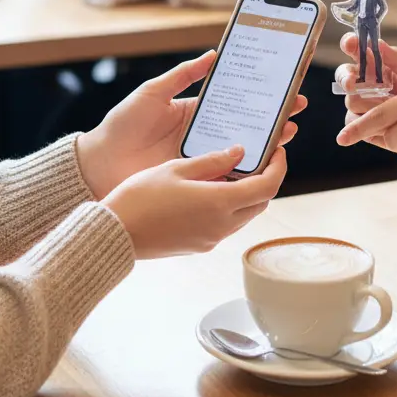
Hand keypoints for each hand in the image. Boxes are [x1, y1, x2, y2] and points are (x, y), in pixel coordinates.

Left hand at [77, 51, 306, 198]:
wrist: (99, 164)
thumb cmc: (122, 124)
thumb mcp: (153, 92)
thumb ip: (183, 75)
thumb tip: (213, 54)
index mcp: (194, 111)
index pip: (235, 101)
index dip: (259, 97)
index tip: (282, 89)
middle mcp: (202, 134)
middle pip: (245, 126)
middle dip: (271, 120)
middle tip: (295, 112)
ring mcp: (200, 158)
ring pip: (241, 151)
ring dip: (265, 145)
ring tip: (287, 135)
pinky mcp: (195, 180)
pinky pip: (224, 176)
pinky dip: (244, 172)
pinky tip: (264, 166)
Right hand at [104, 146, 288, 258]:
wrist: (117, 233)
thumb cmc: (141, 196)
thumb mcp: (177, 168)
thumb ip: (213, 161)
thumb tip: (240, 153)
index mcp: (219, 203)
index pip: (267, 187)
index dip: (278, 168)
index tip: (278, 151)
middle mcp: (221, 225)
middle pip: (261, 203)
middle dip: (266, 180)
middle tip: (259, 158)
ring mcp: (211, 238)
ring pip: (245, 215)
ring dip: (248, 194)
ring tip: (235, 170)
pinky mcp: (200, 245)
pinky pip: (227, 224)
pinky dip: (230, 206)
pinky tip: (213, 188)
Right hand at [334, 38, 396, 147]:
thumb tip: (377, 43)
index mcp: (375, 64)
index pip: (355, 50)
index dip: (349, 44)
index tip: (351, 43)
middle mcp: (365, 82)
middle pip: (344, 76)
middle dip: (346, 78)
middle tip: (354, 82)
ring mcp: (363, 104)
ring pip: (350, 101)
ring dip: (365, 103)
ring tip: (386, 106)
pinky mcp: (365, 125)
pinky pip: (354, 122)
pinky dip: (366, 122)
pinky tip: (384, 122)